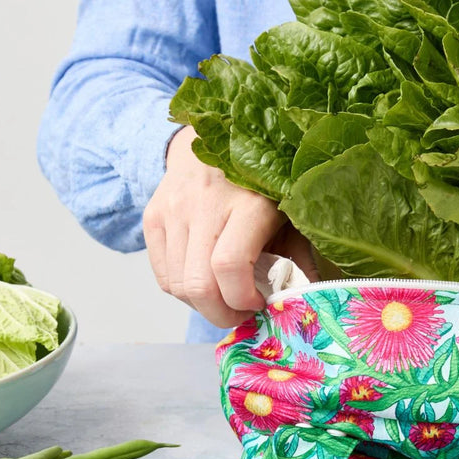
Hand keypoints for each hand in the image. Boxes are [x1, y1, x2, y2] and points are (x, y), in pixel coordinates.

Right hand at [142, 126, 314, 327]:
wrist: (212, 143)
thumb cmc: (258, 185)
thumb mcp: (288, 216)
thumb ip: (298, 260)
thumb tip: (305, 301)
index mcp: (247, 204)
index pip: (229, 266)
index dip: (242, 299)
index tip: (258, 303)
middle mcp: (205, 205)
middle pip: (198, 285)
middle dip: (221, 314)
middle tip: (239, 313)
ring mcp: (172, 210)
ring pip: (177, 286)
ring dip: (202, 306)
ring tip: (223, 297)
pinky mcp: (152, 217)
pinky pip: (162, 276)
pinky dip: (183, 291)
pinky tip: (204, 282)